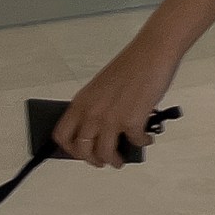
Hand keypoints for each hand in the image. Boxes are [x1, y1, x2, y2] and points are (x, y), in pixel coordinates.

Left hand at [53, 40, 178, 167]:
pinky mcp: (132, 122)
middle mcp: (92, 113)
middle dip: (93, 160)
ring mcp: (111, 119)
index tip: (80, 152)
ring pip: (104, 153)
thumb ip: (96, 106)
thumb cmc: (131, 65)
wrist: (152, 53)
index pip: (62, 135)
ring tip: (121, 160)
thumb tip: (102, 129)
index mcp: (81, 103)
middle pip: (82, 149)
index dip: (70, 149)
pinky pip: (135, 141)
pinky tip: (146, 138)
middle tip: (102, 161)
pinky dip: (142, 143)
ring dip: (114, 160)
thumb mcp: (101, 87)